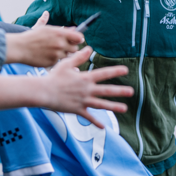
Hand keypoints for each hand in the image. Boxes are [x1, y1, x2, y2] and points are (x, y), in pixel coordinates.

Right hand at [0, 47, 130, 127]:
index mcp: (85, 78)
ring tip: (124, 108)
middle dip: (120, 91)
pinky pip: (88, 117)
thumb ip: (79, 57)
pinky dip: (96, 122)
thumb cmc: (53, 77)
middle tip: (131, 92)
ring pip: (101, 104)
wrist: (44, 92)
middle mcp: (86, 90)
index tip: (126, 70)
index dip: (115, 71)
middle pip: (106, 90)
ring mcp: (83, 101)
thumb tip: (89, 48)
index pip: (103, 74)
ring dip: (113, 106)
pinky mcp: (77, 110)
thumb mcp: (66, 64)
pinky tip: (103, 127)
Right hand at [5, 13, 83, 66]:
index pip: (79, 37)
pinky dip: (56, 60)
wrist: (20, 48)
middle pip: (75, 48)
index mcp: (59, 33)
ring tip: (54, 51)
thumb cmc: (32, 37)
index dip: (78, 38)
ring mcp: (57, 54)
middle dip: (71, 47)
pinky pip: (59, 62)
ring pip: (68, 56)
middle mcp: (60, 44)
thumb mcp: (46, 28)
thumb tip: (73, 28)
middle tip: (65, 46)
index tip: (77, 39)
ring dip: (64, 54)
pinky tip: (48, 56)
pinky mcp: (52, 63)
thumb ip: (61, 30)